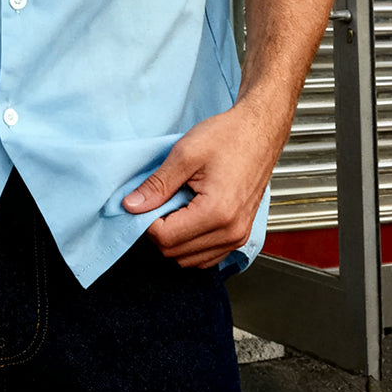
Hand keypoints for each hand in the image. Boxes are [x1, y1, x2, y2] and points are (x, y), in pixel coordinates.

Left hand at [122, 100, 281, 268]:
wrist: (259, 131)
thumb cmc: (229, 137)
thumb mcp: (185, 153)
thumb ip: (157, 184)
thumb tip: (132, 205)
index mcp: (217, 213)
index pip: (165, 239)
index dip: (146, 222)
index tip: (144, 202)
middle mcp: (230, 232)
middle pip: (175, 253)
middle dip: (159, 231)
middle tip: (158, 201)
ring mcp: (238, 237)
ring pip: (190, 260)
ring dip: (174, 239)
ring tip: (175, 206)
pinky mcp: (240, 235)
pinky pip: (207, 256)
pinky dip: (191, 244)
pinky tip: (188, 217)